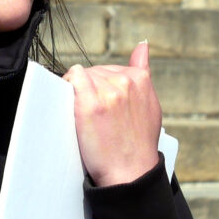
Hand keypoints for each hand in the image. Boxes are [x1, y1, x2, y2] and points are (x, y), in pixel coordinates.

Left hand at [64, 41, 161, 186]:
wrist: (131, 173)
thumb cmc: (138, 144)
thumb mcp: (150, 104)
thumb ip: (144, 73)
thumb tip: (142, 45)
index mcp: (141, 79)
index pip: (110, 70)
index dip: (101, 87)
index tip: (102, 107)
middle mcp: (125, 81)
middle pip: (94, 72)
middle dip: (90, 90)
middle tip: (95, 118)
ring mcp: (108, 91)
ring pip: (81, 76)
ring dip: (77, 93)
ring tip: (87, 118)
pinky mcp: (90, 103)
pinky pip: (72, 78)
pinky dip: (67, 87)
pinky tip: (72, 105)